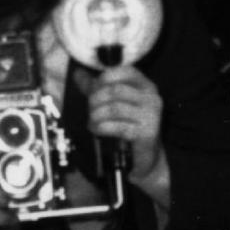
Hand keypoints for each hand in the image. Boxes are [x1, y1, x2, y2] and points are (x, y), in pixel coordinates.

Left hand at [86, 64, 165, 186]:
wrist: (144, 158)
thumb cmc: (129, 127)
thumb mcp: (114, 104)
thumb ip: (96, 88)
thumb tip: (78, 73)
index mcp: (146, 85)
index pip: (125, 71)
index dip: (104, 78)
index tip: (93, 90)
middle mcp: (152, 97)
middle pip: (115, 90)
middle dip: (96, 99)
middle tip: (89, 110)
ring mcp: (151, 115)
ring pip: (115, 108)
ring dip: (96, 115)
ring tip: (91, 121)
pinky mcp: (146, 133)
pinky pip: (118, 126)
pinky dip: (102, 127)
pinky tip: (96, 129)